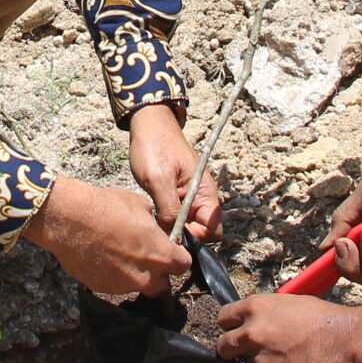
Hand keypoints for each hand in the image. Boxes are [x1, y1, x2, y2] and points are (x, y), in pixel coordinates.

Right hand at [24, 178, 189, 297]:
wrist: (70, 219)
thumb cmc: (107, 208)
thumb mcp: (141, 206)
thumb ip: (154, 226)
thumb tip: (154, 230)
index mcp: (161, 255)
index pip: (183, 265)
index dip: (177, 256)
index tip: (170, 249)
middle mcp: (146, 277)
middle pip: (163, 282)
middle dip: (158, 271)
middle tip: (146, 254)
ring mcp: (123, 285)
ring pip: (138, 284)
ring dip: (136, 273)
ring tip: (120, 253)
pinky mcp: (103, 288)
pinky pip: (116, 284)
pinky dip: (114, 274)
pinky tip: (103, 256)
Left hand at [128, 105, 220, 241]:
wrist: (148, 124)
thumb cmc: (155, 147)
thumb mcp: (158, 180)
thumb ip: (169, 209)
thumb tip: (174, 237)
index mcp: (205, 193)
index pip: (213, 231)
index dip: (195, 238)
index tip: (173, 233)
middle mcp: (201, 198)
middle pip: (200, 231)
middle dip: (182, 234)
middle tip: (159, 226)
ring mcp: (189, 196)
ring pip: (186, 225)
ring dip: (171, 225)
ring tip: (153, 216)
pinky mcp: (176, 194)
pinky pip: (176, 215)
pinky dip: (165, 217)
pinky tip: (151, 210)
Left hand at [216, 292, 361, 362]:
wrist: (350, 342)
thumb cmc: (325, 319)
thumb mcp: (290, 304)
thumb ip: (265, 316)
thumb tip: (251, 327)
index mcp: (255, 309)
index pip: (223, 319)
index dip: (231, 326)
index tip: (237, 331)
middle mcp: (252, 335)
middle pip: (224, 347)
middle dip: (233, 350)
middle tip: (249, 352)